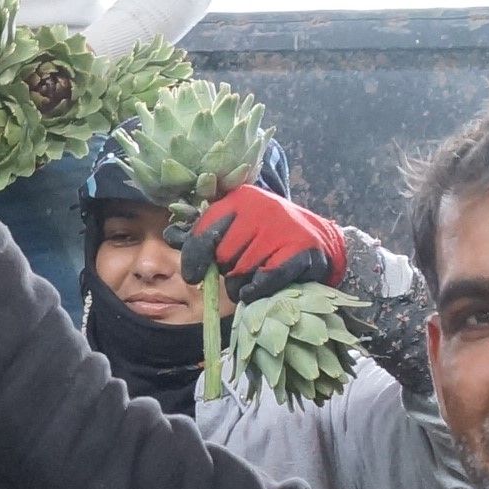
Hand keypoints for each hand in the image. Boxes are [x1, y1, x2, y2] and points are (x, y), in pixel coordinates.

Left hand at [187, 183, 345, 299]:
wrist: (317, 237)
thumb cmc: (266, 234)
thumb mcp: (236, 225)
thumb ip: (204, 232)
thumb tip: (171, 235)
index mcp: (239, 199)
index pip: (205, 231)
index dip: (195, 257)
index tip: (193, 275)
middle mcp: (261, 208)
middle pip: (223, 256)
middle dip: (226, 271)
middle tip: (237, 270)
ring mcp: (283, 228)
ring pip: (243, 271)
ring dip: (242, 284)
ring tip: (252, 277)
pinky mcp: (302, 249)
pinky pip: (267, 279)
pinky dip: (258, 289)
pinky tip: (257, 289)